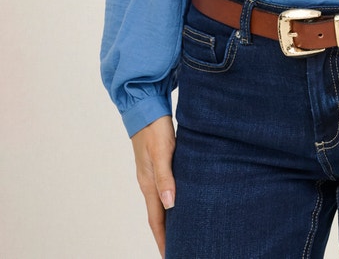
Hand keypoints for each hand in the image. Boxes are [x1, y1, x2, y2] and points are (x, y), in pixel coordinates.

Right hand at [131, 115, 175, 257]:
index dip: (163, 239)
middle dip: (166, 235)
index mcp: (149, 183)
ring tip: (180, 232)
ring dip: (168, 220)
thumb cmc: (154, 128)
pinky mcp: (157, 164)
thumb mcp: (162, 151)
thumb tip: (170, 205)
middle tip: (178, 248)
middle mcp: (148, 182)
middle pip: (157, 216)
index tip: (171, 255)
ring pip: (160, 203)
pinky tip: (179, 201)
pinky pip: (163, 190)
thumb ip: (166, 177)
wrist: (145, 106)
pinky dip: (169, 202)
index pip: (156, 219)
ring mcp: (151, 173)